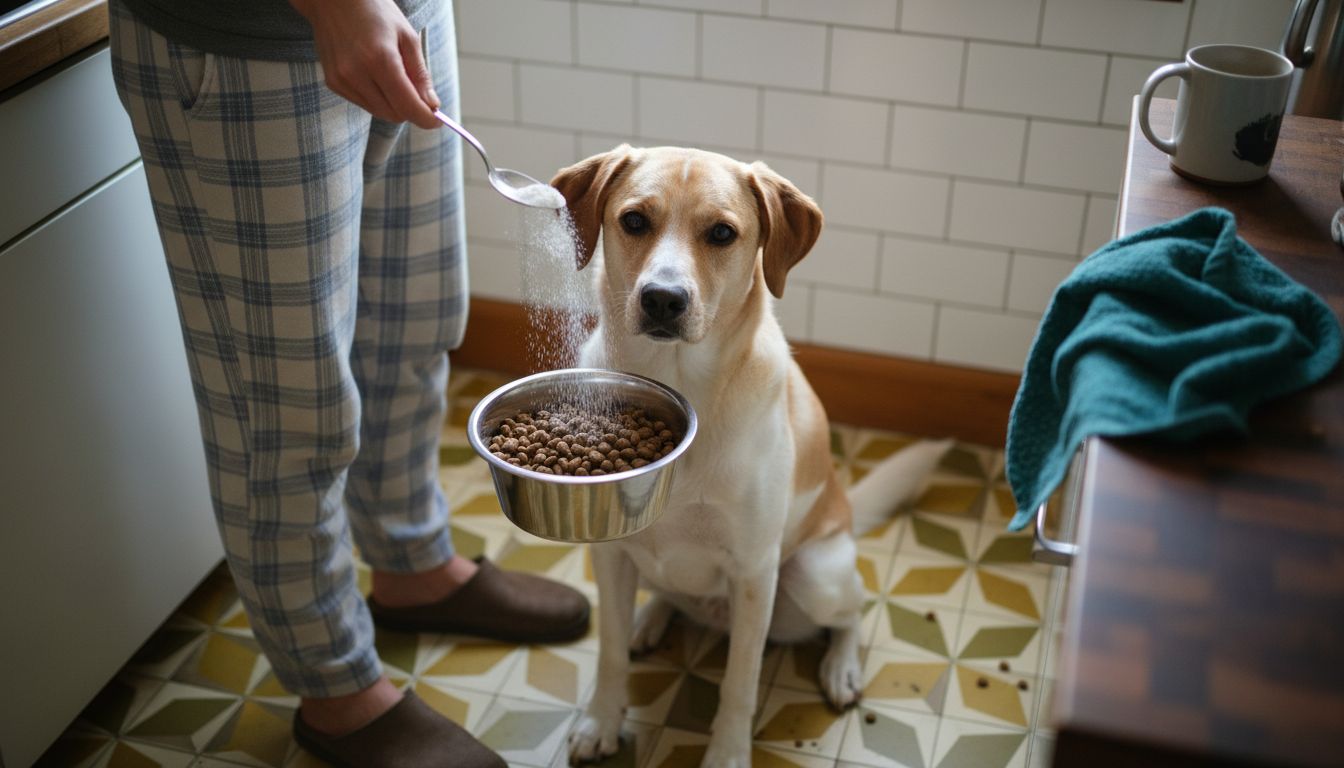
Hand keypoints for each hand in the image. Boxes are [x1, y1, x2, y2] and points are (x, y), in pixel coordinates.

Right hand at [290, 0, 439, 128]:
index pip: (407, 106)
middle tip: (418, 93)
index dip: (426, 118)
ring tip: (394, 77)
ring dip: (393, 105)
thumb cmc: (376, 12)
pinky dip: (376, 98)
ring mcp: (342, 80)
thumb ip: (420, 74)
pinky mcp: (333, 82)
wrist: (334, 0)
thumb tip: (432, 105)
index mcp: (380, 59)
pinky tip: (375, 75)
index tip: (437, 120)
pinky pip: (363, 103)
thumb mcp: (407, 37)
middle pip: (394, 114)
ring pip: (378, 112)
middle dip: (410, 110)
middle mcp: (357, 73)